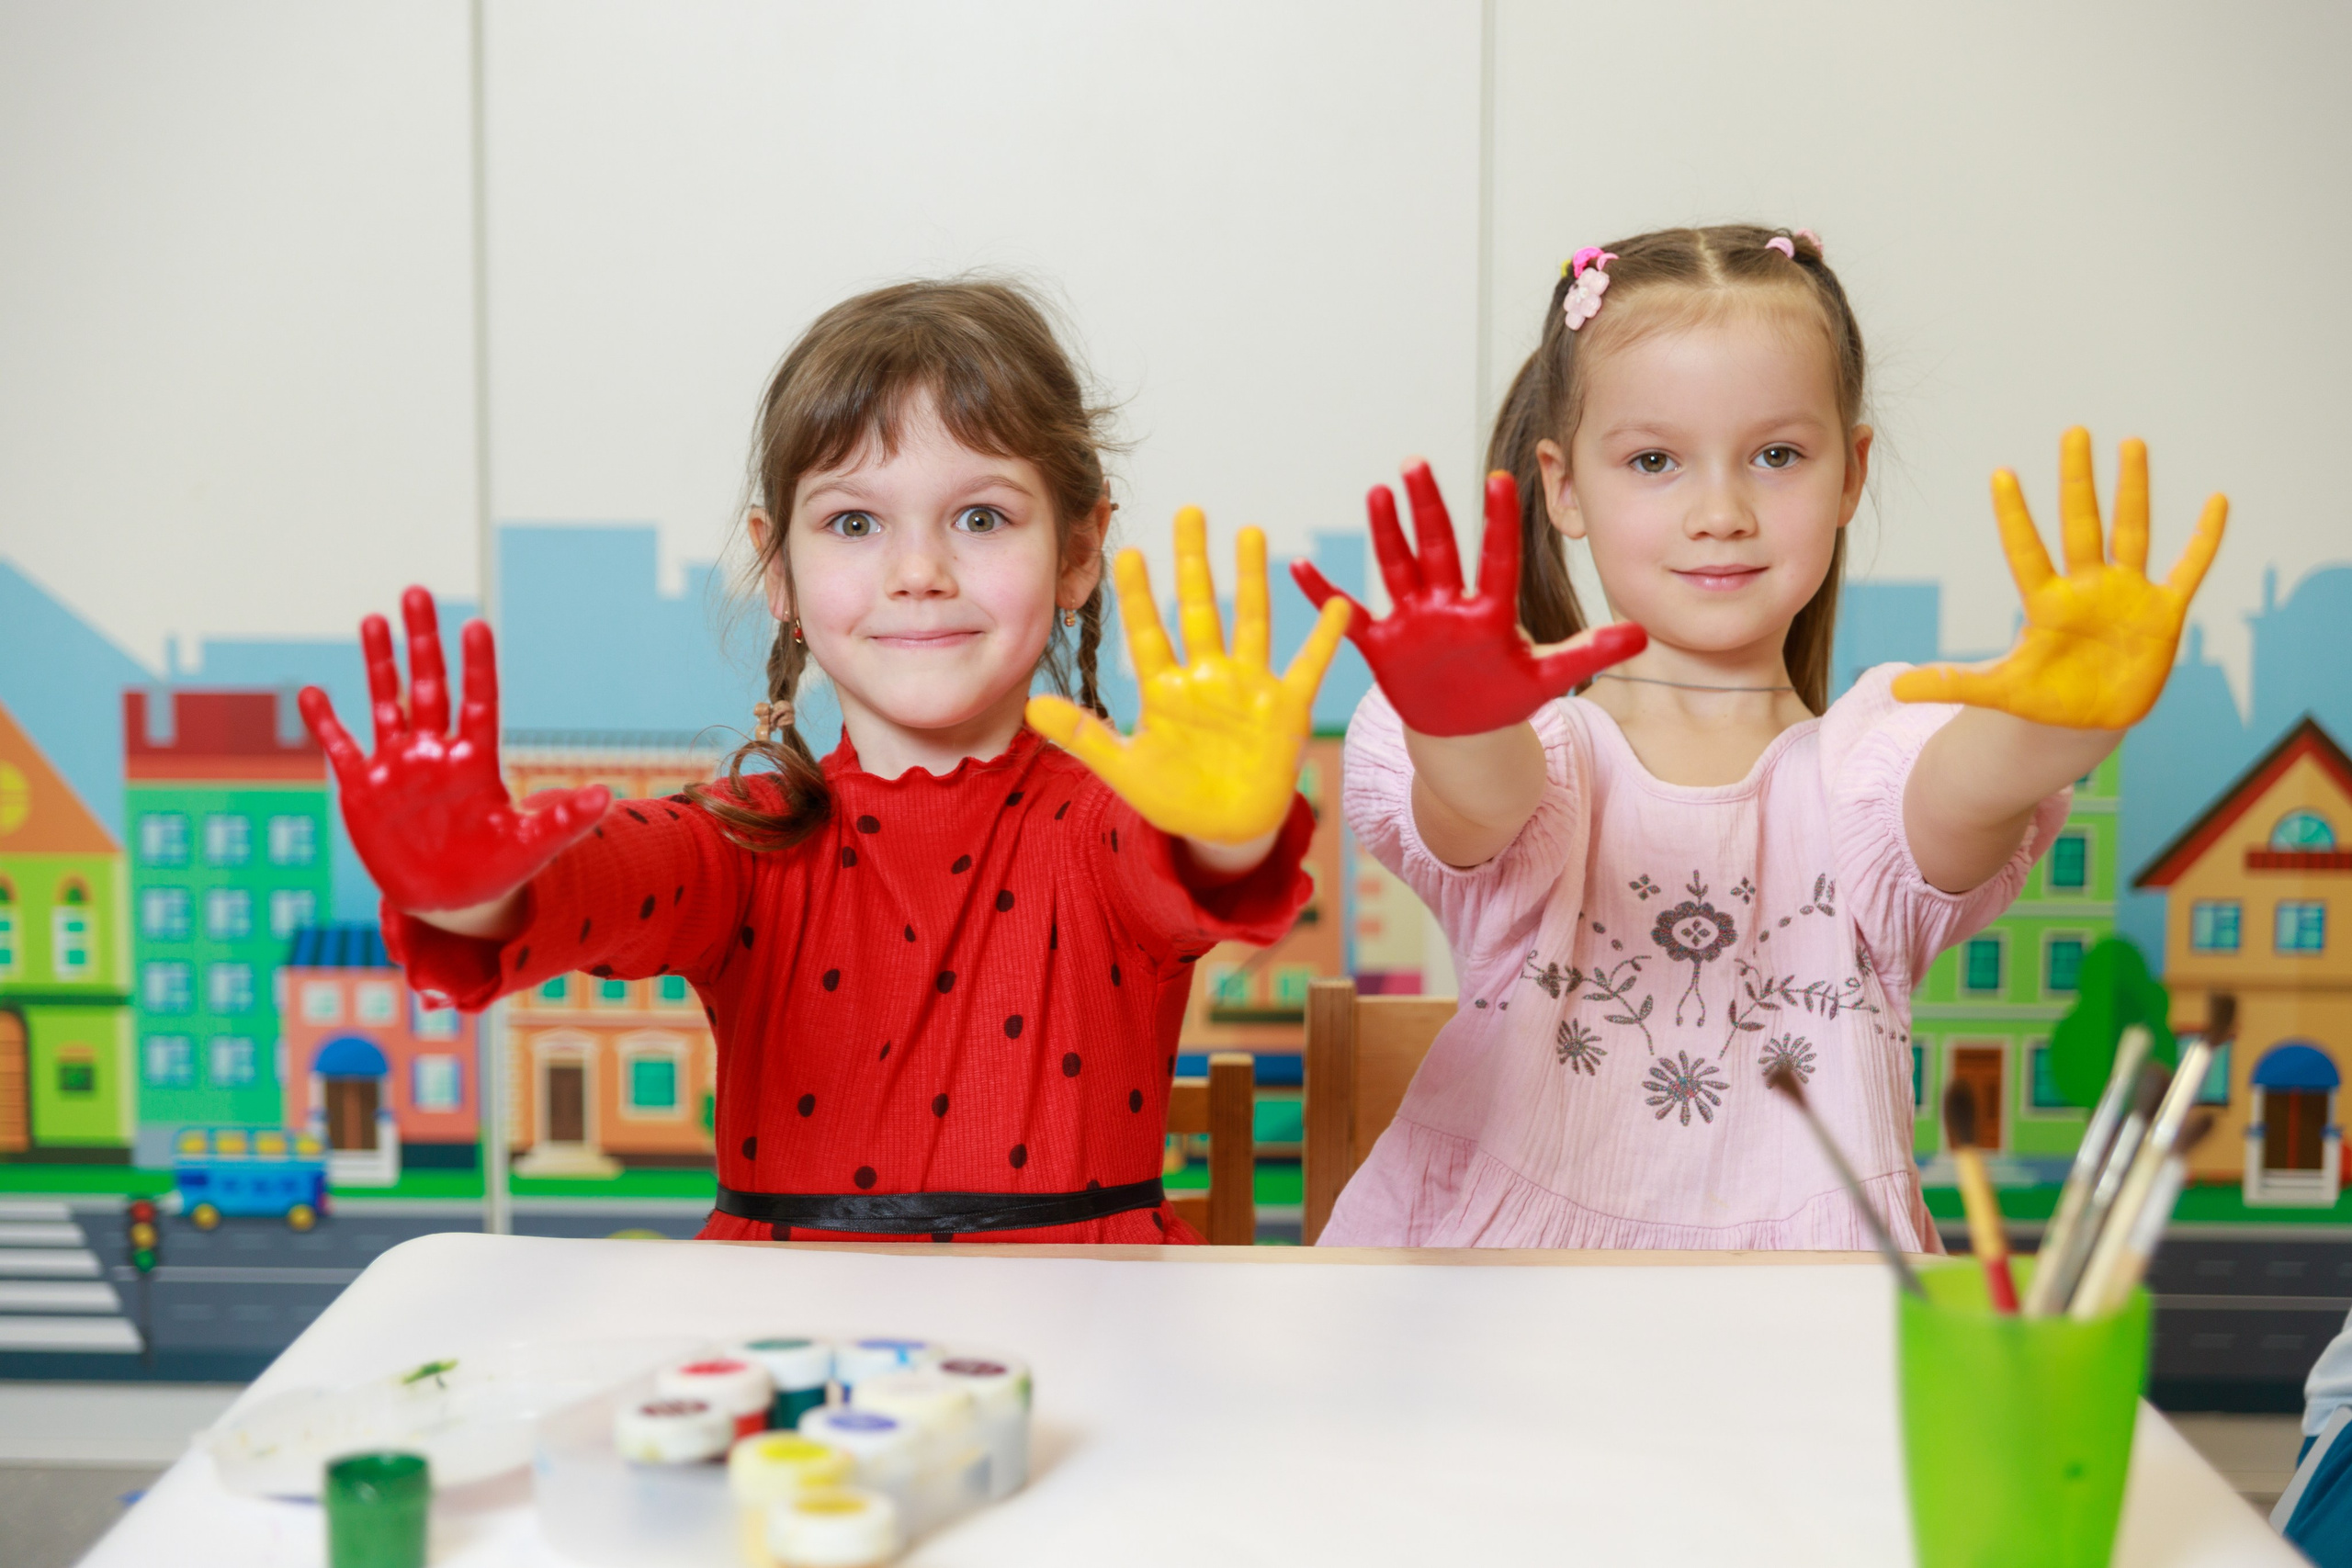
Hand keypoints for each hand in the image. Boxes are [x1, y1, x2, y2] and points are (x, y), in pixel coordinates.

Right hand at [299, 588, 609, 911]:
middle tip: (417, 591)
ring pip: (386, 703)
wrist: (448, 901)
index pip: (479, 702)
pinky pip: (341, 748)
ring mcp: (397, 766)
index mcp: (477, 760)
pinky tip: (311, 691)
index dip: (478, 667)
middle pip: (429, 686)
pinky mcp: (363, 789)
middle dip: (422, 642)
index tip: (477, 626)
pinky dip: (325, 723)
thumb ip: (563, 820)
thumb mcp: (531, 847)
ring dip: (378, 664)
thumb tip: (607, 796)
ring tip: (372, 619)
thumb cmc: (495, 869)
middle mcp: (436, 752)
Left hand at [1027, 509, 1350, 844]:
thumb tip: (1032, 706)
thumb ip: (1085, 737)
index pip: (1148, 633)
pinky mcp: (1287, 710)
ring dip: (1251, 580)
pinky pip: (1309, 667)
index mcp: (1166, 690)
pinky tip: (1337, 605)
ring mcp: (1249, 688)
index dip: (1139, 595)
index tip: (1129, 552)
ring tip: (1248, 531)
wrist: (1225, 830)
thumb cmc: (1174, 798)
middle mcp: (1207, 678)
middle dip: (1194, 562)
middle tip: (1189, 512)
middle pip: (1200, 609)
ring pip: (1251, 623)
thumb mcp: (1125, 770)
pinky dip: (1325, 639)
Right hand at [1290, 461, 1645, 736]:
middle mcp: (1448, 605)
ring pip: (1397, 569)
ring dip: (1385, 534)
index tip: (1499, 479)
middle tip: (1416, 464)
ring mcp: (1413, 621)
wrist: (1465, 729)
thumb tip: (1643, 633)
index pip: (1495, 558)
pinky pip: (1350, 617)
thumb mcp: (1550, 676)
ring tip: (1376, 493)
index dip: (1496, 522)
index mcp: (1489, 611)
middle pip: (1438, 549)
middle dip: (1427, 509)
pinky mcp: (1383, 645)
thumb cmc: (1506, 696)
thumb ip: (1591, 652)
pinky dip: (1322, 595)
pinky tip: (1299, 567)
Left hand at [1891, 429, 2226, 728]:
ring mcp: (2127, 595)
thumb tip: (1893, 690)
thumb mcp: (1998, 692)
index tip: (2000, 474)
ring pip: (2132, 532)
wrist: (2088, 720)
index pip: (2025, 550)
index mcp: (2046, 603)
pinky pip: (2188, 569)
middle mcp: (2087, 588)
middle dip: (2078, 481)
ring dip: (2134, 491)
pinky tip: (2217, 501)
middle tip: (2073, 431)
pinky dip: (2204, 540)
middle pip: (2081, 524)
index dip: (2014, 516)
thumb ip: (1952, 684)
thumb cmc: (2044, 698)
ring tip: (2132, 444)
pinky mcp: (2164, 613)